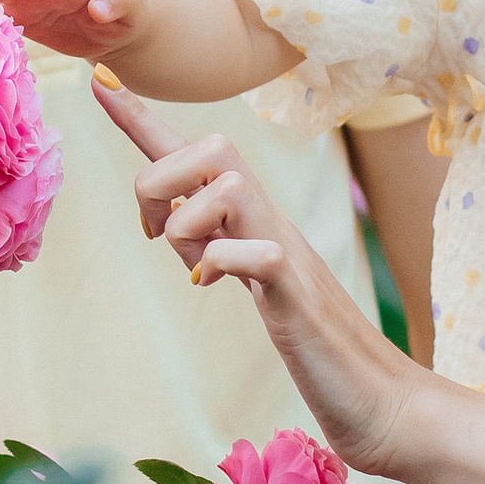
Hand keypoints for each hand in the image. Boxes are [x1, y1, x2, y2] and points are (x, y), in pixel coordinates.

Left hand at [94, 75, 419, 482]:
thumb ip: (223, 247)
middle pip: (210, 146)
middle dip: (160, 181)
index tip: (99, 80)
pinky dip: (225, 262)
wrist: (385, 402)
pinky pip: (261, 252)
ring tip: (201, 272)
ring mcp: (289, 255)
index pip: (195, 154)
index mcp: (255, 223)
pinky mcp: (300, 297)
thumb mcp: (257, 285)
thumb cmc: (321, 350)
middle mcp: (272, 224)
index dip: (143, 118)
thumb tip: (176, 223)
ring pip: (228, 187)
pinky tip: (218, 287)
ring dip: (189, 226)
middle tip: (157, 238)